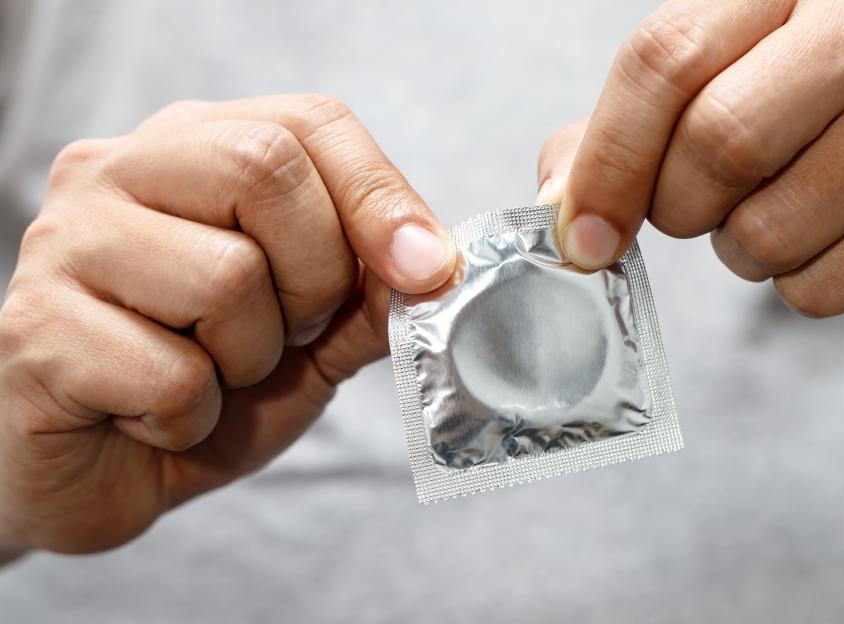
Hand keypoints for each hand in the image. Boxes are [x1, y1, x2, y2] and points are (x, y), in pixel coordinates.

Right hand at [0, 95, 455, 552]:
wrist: (99, 471)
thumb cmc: (202, 387)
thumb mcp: (308, 339)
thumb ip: (365, 295)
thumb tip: (430, 263)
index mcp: (190, 151)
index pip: (308, 123)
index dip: (380, 196)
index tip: (425, 270)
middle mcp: (116, 172)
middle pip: (263, 169)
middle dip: (314, 280)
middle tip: (285, 337)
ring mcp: (64, 243)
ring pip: (226, 278)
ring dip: (249, 361)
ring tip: (207, 377)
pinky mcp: (34, 330)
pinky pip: (172, 376)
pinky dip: (192, 420)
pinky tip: (152, 418)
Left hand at [539, 0, 843, 315]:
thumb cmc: (832, 74)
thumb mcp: (743, 48)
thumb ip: (646, 107)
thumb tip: (563, 201)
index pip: (666, 60)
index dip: (608, 160)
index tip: (581, 231)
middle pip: (714, 149)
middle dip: (679, 206)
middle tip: (700, 200)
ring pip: (764, 235)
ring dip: (741, 247)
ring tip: (782, 201)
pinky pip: (817, 288)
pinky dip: (799, 279)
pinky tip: (833, 229)